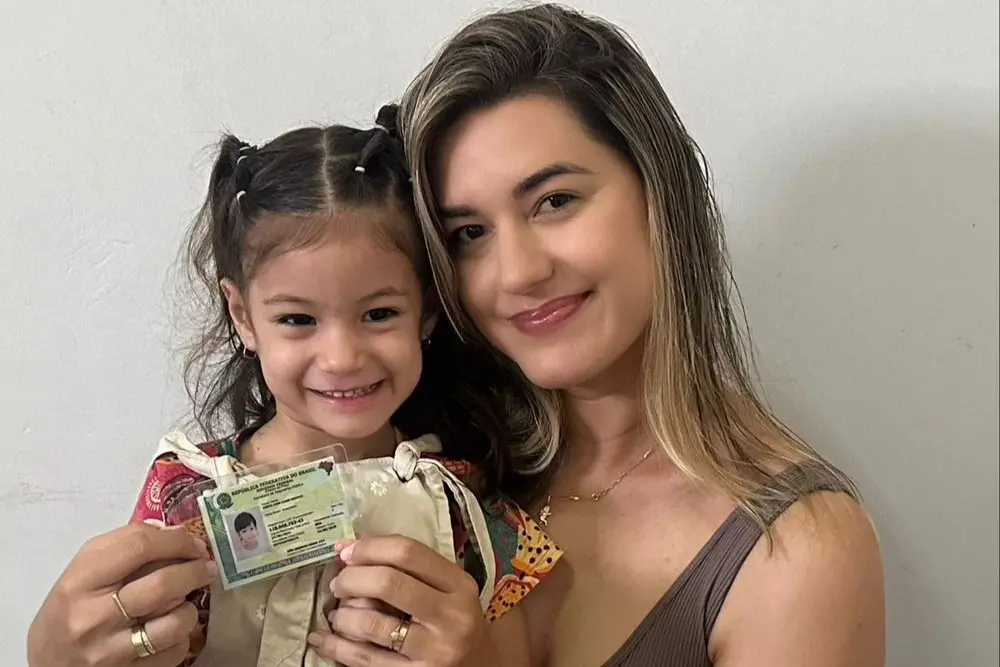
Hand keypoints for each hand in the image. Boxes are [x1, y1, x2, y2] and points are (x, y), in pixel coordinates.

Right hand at [27, 523, 217, 666]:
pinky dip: (181, 637)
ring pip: (175, 621)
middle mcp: (94, 617)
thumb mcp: (82, 572)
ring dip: (189, 608)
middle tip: (206, 567)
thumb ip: (123, 545)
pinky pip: (174, 651)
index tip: (193, 543)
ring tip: (185, 602)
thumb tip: (170, 531)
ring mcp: (110, 651)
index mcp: (80, 582)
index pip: (139, 547)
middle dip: (195, 570)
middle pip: (163, 584)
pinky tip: (171, 630)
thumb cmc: (70, 611)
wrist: (49, 666)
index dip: (176, 541)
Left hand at [308, 536, 498, 666]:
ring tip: (338, 613)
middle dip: (352, 579)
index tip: (347, 552)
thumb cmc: (454, 621)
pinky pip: (364, 659)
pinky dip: (336, 646)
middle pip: (389, 584)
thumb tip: (352, 545)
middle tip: (339, 583)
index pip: (409, 553)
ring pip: (372, 624)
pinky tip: (323, 639)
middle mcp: (451, 617)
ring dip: (343, 614)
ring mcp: (434, 651)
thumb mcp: (447, 589)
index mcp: (459, 585)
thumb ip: (409, 567)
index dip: (370, 547)